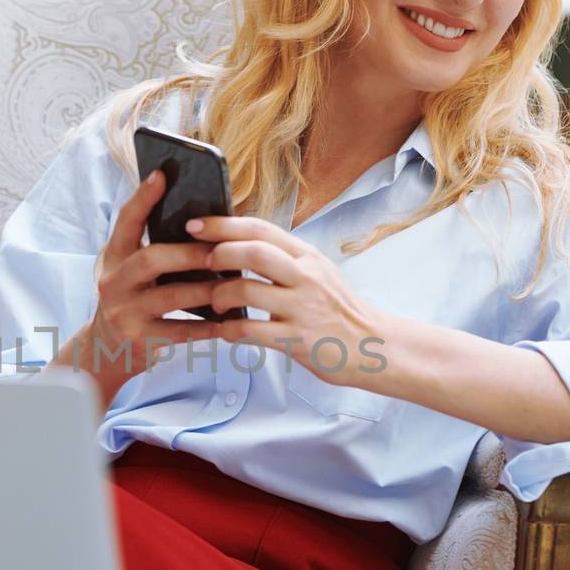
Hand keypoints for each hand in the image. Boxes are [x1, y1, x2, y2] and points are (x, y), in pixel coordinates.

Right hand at [58, 171, 221, 401]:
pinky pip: (180, 331)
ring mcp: (124, 312)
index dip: (143, 197)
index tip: (162, 174)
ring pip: (170, 296)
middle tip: (220, 250)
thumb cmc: (134, 299)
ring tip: (233, 283)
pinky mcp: (140, 339)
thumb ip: (156, 248)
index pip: (126, 221)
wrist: (107, 349)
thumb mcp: (132, 270)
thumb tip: (204, 222)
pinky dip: (206, 326)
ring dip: (206, 289)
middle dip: (190, 254)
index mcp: (114, 256)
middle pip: (152, 260)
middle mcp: (114, 281)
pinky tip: (228, 321)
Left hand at [185, 215, 385, 385]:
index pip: (261, 228)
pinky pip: (252, 331)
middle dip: (218, 254)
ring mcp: (302, 308)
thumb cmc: (338, 310)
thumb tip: (240, 243)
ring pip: (247, 291)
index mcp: (306, 256)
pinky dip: (230, 331)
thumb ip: (284, 258)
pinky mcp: (299, 340)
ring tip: (215, 303)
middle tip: (202, 263)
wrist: (373, 345)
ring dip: (220, 296)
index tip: (195, 225)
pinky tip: (225, 332)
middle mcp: (306, 276)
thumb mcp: (317, 272)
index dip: (223, 224)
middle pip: (253, 252)